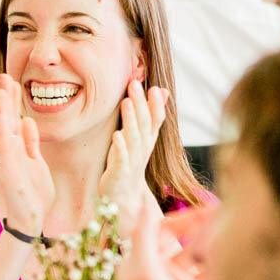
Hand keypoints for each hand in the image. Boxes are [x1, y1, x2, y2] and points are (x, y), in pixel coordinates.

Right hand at [0, 73, 54, 236]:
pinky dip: (3, 114)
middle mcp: (12, 147)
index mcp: (20, 147)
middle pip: (9, 115)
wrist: (32, 216)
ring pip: (5, 120)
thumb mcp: (37, 162)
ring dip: (4, 101)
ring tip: (3, 82)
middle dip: (8, 95)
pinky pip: (5, 131)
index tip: (14, 82)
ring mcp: (9, 152)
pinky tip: (2, 100)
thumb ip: (31, 142)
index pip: (16, 118)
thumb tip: (28, 120)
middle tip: (5, 75)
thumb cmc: (35, 193)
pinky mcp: (8, 157)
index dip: (15, 100)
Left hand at [99, 80, 167, 236]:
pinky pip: (122, 158)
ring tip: (126, 102)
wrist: (124, 195)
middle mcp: (143, 148)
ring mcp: (133, 159)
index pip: (156, 119)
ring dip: (131, 119)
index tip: (154, 87)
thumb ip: (150, 114)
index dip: (156, 104)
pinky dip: (121, 146)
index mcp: (148, 139)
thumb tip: (163, 90)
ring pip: (134, 137)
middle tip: (135, 84)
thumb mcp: (141, 137)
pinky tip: (117, 134)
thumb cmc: (130, 161)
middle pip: (144, 123)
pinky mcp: (120, 171)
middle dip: (140, 103)